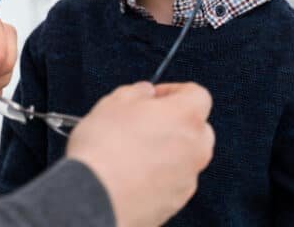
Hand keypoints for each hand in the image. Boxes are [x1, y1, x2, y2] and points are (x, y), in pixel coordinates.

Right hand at [66, 82, 214, 226]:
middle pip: (198, 128)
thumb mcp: (113, 102)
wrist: (95, 195)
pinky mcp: (176, 201)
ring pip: (186, 156)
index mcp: (185, 117)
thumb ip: (137, 92)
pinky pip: (174, 180)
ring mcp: (187, 178)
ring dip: (167, 150)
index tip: (155, 96)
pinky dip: (159, 174)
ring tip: (133, 150)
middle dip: (175, 122)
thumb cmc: (104, 148)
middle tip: (145, 121)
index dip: (174, 91)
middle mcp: (195, 148)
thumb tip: (144, 93)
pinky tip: (132, 172)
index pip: (198, 94)